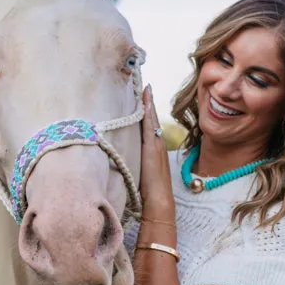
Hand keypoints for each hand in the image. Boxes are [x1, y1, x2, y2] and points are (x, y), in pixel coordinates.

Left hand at [140, 86, 174, 218]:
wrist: (159, 200)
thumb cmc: (149, 190)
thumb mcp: (142, 171)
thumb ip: (137, 161)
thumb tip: (124, 156)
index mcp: (155, 148)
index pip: (151, 125)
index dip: (148, 110)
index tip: (144, 94)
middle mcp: (157, 143)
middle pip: (153, 119)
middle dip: (149, 102)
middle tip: (145, 85)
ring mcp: (156, 145)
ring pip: (152, 120)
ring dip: (149, 104)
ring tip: (145, 88)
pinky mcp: (152, 148)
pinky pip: (150, 127)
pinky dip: (149, 114)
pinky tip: (146, 102)